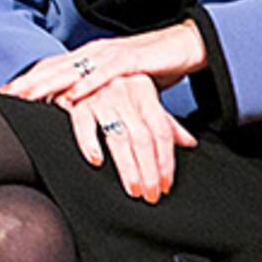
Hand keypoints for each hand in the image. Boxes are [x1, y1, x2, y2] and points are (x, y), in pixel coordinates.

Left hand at [0, 24, 207, 107]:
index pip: (48, 69)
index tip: (1, 94)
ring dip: (47, 84)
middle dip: (26, 83)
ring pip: (71, 69)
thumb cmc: (149, 66)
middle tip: (2, 97)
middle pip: (52, 68)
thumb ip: (94, 94)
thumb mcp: (115, 83)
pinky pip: (105, 73)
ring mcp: (110, 55)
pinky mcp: (131, 60)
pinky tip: (72, 94)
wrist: (184, 46)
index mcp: (87, 58)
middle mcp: (93, 53)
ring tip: (26, 96)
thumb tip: (73, 111)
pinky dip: (87, 83)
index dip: (24, 81)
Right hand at [61, 70, 195, 200]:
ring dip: (127, 168)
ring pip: (119, 138)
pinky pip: (83, 126)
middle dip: (149, 171)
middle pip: (143, 139)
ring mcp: (100, 97)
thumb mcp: (143, 100)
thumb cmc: (112, 88)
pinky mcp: (76, 102)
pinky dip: (89, 144)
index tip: (165, 184)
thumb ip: (164, 122)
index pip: (161, 132)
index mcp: (144, 91)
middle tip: (150, 194)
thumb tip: (188, 142)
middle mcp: (124, 92)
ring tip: (133, 188)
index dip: (165, 161)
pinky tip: (97, 162)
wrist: (74, 67)